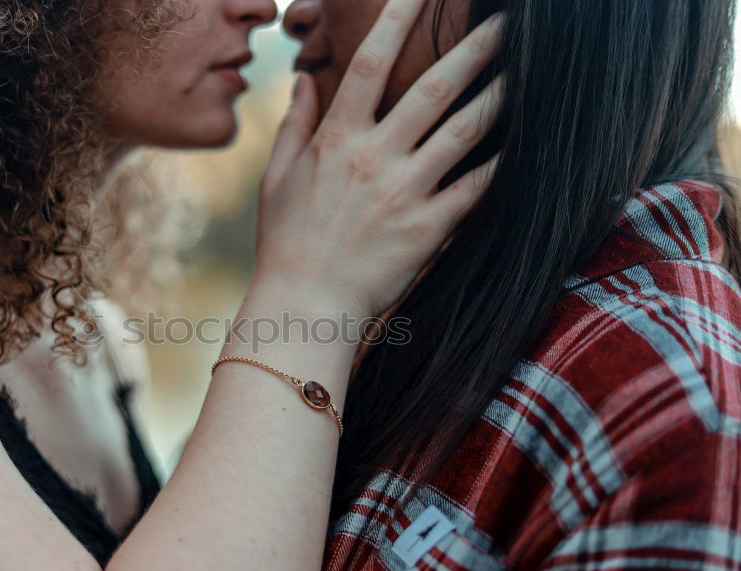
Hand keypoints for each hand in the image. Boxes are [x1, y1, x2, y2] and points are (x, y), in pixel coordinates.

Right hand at [254, 0, 504, 319]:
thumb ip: (295, 124)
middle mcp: (374, 158)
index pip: (368, 64)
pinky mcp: (428, 228)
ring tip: (527, 73)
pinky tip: (524, 144)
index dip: (395, 18)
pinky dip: (501, 164)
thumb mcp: (277, 179)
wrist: (305, 306)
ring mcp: (404, 191)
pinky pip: (475, 188)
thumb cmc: (285, 243)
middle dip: (473, 49)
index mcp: (336, 141)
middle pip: (433, 88)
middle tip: (505, 23)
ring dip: (499, 96)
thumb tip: (304, 78)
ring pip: (464, 132)